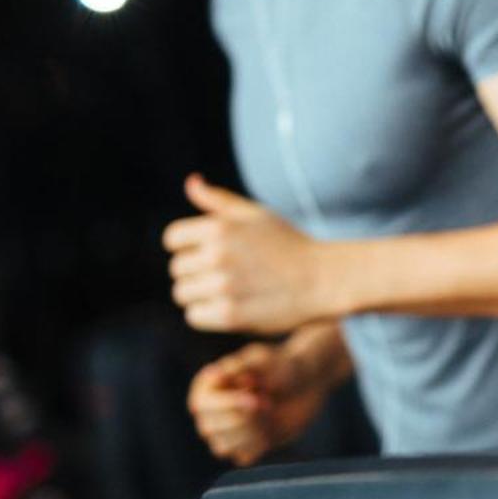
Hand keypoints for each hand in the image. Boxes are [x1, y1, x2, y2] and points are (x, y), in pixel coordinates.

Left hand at [164, 174, 317, 333]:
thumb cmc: (289, 244)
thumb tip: (191, 182)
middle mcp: (218, 254)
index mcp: (219, 227)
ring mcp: (223, 286)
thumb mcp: (257, 215)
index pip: (172, 239)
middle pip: (177, 269)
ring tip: (229, 291)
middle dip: (196, 272)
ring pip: (183, 294)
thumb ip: (219, 200)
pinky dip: (208, 314)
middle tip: (227, 276)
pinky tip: (230, 307)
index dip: (188, 247)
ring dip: (200, 295)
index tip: (211, 254)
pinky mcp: (229, 314)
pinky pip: (195, 316)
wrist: (324, 279)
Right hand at [186, 341, 330, 465]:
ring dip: (252, 431)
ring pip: (222, 446)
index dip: (226, 405)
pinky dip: (259, 444)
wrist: (306, 382)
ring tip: (269, 410)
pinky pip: (242, 457)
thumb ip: (239, 366)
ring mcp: (225, 432)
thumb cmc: (280, 365)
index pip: (201, 405)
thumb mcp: (262, 359)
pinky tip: (271, 427)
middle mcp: (210, 411)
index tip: (255, 397)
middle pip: (209, 428)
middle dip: (243, 418)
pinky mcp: (245, 447)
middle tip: (268, 402)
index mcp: (208, 386)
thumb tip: (213, 375)